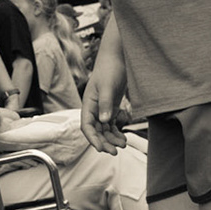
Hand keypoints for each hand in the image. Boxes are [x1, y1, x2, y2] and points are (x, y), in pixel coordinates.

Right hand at [81, 29, 127, 153]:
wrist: (117, 58)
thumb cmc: (110, 69)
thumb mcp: (108, 86)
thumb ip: (106, 104)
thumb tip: (104, 120)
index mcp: (88, 104)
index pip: (86, 126)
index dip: (92, 139)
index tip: (101, 149)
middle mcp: (93, 108)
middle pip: (96, 131)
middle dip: (104, 142)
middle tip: (115, 152)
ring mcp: (102, 109)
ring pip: (104, 129)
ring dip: (111, 139)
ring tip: (123, 145)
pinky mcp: (111, 107)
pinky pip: (111, 124)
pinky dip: (116, 132)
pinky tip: (124, 138)